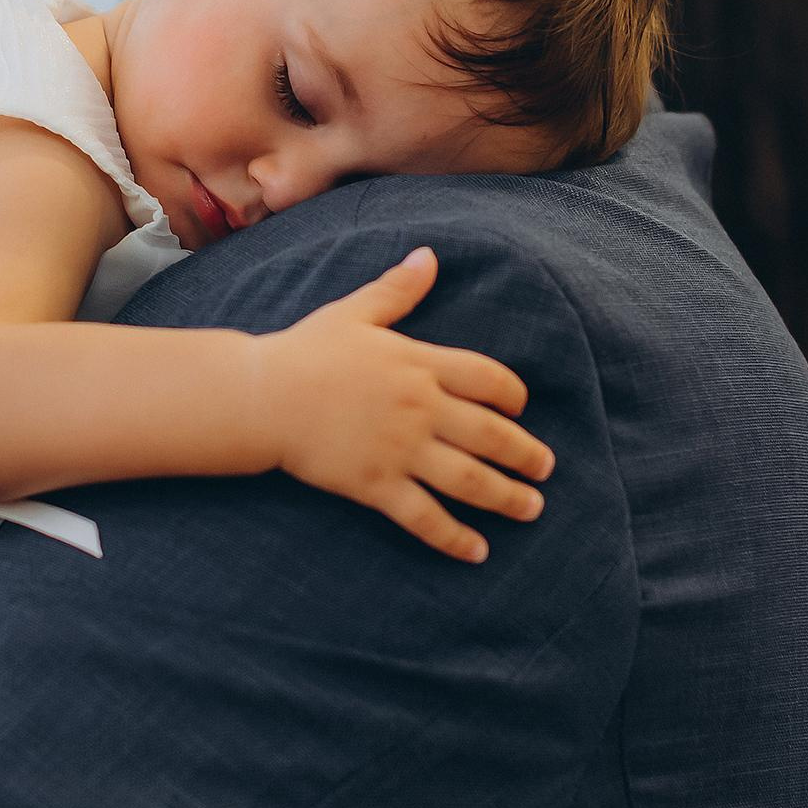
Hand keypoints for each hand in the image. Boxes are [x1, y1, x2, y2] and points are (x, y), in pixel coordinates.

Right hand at [251, 248, 551, 563]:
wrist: (261, 396)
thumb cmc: (305, 351)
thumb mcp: (354, 312)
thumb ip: (398, 289)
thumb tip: (429, 255)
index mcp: (418, 363)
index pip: (488, 379)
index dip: (514, 395)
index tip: (522, 409)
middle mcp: (419, 407)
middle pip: (491, 433)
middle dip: (526, 454)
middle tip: (546, 470)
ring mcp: (400, 449)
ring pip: (469, 479)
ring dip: (507, 497)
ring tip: (532, 509)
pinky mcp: (376, 484)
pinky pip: (425, 516)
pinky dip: (454, 537)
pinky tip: (478, 552)